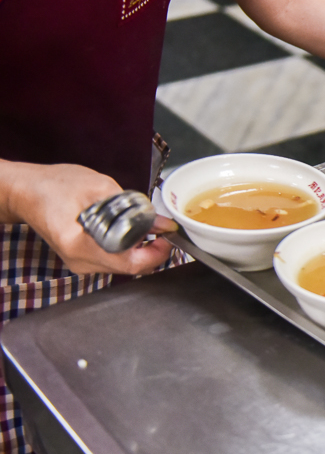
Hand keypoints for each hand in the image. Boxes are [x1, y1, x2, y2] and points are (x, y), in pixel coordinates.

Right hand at [4, 162, 175, 275]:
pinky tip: (131, 233)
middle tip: (161, 230)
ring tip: (147, 228)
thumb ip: (134, 207)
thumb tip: (163, 224)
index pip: (130, 263)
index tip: (167, 238)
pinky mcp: (82, 260)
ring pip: (123, 266)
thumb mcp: (100, 187)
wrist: (27, 191)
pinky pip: (113, 261)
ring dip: (141, 250)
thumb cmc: (56, 185)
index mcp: (80, 245)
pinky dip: (128, 249)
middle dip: (152, 251)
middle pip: (129, 267)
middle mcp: (80, 261)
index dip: (156, 254)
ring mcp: (80, 264)